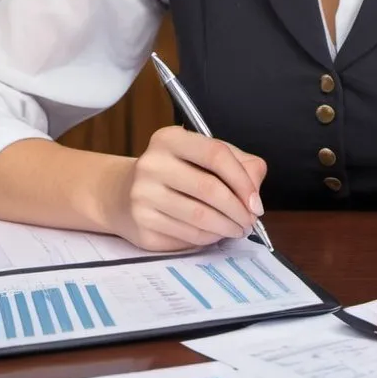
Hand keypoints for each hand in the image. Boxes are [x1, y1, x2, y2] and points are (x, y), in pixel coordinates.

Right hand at [107, 126, 266, 250]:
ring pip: (200, 217)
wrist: (121, 194)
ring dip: (227, 227)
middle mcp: (152, 165)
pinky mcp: (142, 226)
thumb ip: (237, 164)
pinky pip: (187, 236)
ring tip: (238, 228)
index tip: (255, 201)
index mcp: (170, 139)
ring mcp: (143, 197)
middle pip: (209, 189)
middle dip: (238, 209)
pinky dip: (209, 238)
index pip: (216, 154)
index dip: (242, 180)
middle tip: (250, 220)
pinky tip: (216, 233)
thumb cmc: (174, 171)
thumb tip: (254, 194)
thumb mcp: (202, 155)